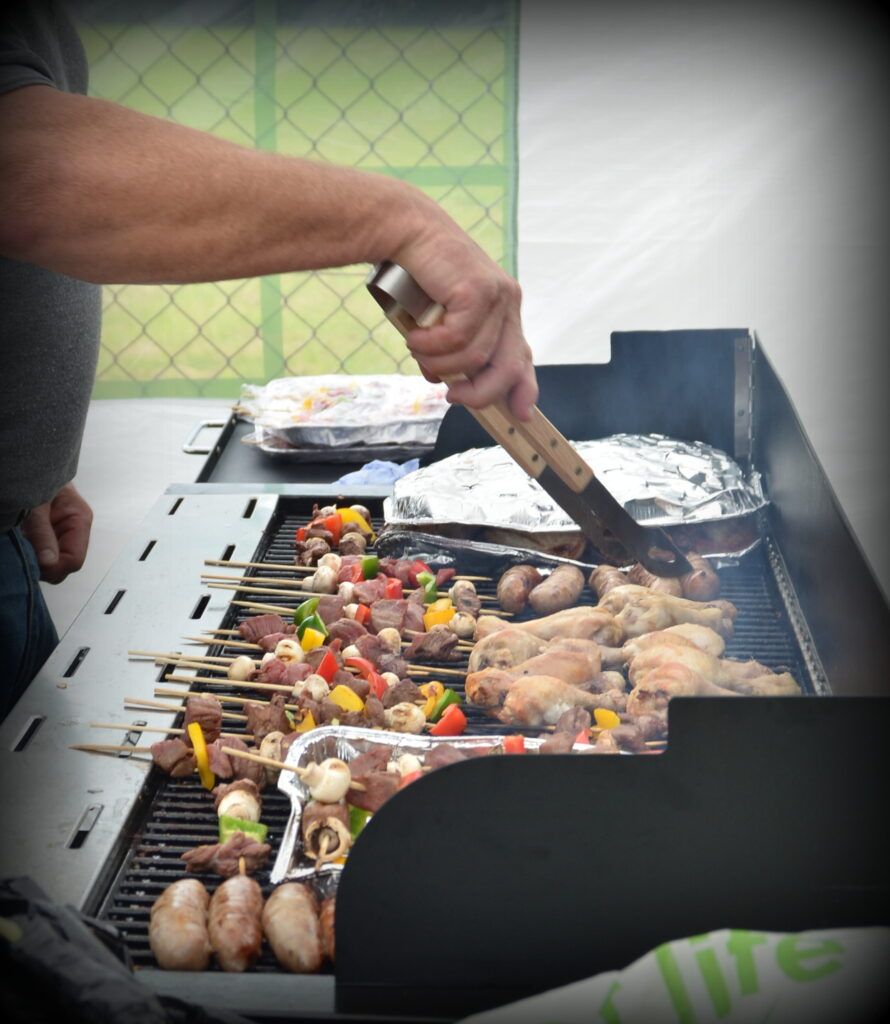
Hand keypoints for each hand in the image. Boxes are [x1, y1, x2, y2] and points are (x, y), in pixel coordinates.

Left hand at [22, 483, 92, 583]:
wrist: (26, 463)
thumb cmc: (35, 475)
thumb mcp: (36, 502)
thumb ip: (42, 532)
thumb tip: (49, 562)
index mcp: (79, 519)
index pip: (73, 559)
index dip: (53, 567)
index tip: (32, 564)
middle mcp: (73, 531)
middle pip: (63, 566)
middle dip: (42, 566)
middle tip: (22, 553)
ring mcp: (59, 535)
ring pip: (51, 565)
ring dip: (33, 560)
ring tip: (19, 542)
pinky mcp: (45, 537)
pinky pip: (40, 557)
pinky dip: (28, 555)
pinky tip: (19, 543)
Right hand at [394, 218, 537, 420]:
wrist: (404, 231)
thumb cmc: (416, 275)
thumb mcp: (438, 320)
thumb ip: (451, 350)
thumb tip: (447, 383)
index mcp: (503, 309)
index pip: (522, 355)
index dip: (524, 387)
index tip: (523, 414)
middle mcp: (507, 301)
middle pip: (508, 365)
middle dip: (481, 392)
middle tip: (452, 396)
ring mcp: (497, 295)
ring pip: (475, 356)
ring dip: (441, 364)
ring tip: (417, 349)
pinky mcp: (479, 290)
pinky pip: (458, 338)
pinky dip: (432, 345)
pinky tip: (416, 336)